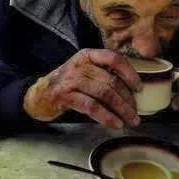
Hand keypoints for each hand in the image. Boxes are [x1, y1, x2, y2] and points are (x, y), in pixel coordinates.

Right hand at [23, 49, 141, 128]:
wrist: (39, 94)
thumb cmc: (67, 84)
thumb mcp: (83, 71)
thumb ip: (102, 73)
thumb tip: (132, 90)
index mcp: (87, 55)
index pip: (113, 58)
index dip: (129, 73)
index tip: (139, 88)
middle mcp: (79, 64)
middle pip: (111, 80)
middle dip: (127, 99)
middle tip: (136, 113)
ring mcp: (71, 79)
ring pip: (104, 93)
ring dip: (121, 109)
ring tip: (130, 120)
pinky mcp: (65, 95)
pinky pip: (92, 106)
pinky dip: (107, 116)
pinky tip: (115, 123)